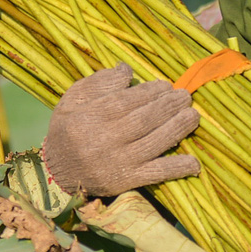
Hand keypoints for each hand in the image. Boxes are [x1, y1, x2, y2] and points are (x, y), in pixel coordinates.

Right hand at [41, 64, 200, 199]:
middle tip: (184, 97)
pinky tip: (194, 163)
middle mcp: (105, 140)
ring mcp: (118, 163)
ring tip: (193, 116)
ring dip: (178, 128)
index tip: (165, 85)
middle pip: (144, 120)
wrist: (57, 173)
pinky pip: (155, 174)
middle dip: (168, 106)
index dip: (150, 92)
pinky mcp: (127, 181)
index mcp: (90, 117)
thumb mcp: (72, 100)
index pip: (126, 102)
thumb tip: (126, 70)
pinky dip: (177, 169)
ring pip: (154, 143)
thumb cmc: (67, 130)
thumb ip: (98, 83)